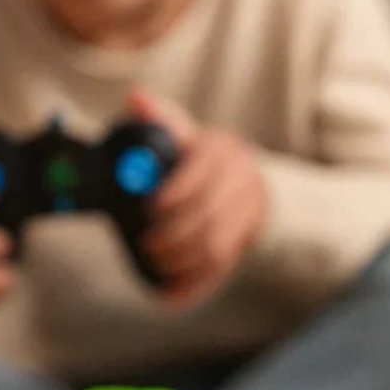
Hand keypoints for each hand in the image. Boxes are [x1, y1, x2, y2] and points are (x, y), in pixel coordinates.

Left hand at [131, 89, 268, 306]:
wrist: (235, 177)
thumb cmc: (193, 155)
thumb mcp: (178, 132)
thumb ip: (157, 118)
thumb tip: (137, 98)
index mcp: (223, 148)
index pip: (202, 173)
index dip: (174, 194)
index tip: (149, 209)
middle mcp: (245, 178)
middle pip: (209, 214)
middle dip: (173, 234)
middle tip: (146, 245)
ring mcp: (251, 211)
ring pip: (217, 244)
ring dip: (182, 258)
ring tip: (156, 261)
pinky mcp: (249, 238)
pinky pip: (223, 267)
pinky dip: (195, 281)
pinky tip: (171, 291)